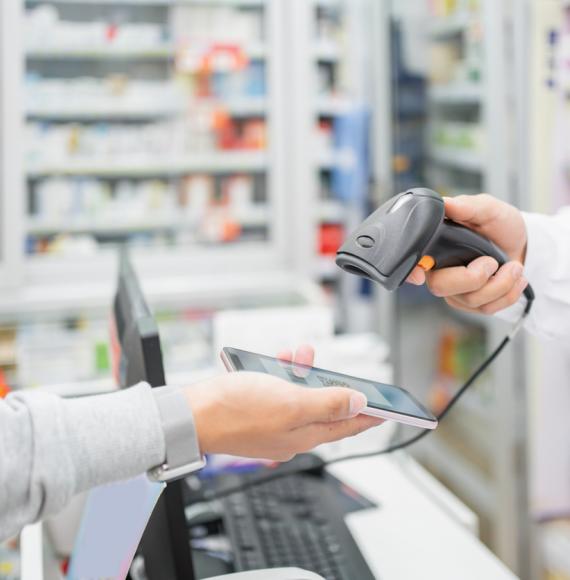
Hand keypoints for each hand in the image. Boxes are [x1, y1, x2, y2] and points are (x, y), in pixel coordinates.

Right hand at [185, 345, 382, 460]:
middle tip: (337, 372)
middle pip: (325, 407)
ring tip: (300, 355)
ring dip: (304, 372)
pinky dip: (282, 373)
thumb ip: (327, 404)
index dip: (370, 416)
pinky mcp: (258, 409)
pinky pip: (279, 389)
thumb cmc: (236, 410)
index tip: (389, 410)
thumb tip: (358, 403)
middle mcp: (292, 431)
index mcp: (305, 435)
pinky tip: (278, 360)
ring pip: (300, 393)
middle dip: (331, 384)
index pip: (347, 426)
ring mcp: (274, 421)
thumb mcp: (291, 403)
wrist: (192, 414)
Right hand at [407, 194, 528, 314]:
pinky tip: (515, 279)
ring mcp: (455, 290)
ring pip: (470, 300)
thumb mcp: (487, 208)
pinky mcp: (471, 304)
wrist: (521, 244)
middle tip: (492, 262)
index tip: (419, 276)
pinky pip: (486, 309)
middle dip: (474, 278)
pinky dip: (508, 294)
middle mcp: (440, 271)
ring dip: (501, 284)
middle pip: (441, 287)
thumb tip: (446, 203)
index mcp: (436, 247)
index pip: (412, 262)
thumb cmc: (499, 225)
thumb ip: (467, 206)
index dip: (411, 272)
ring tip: (514, 267)